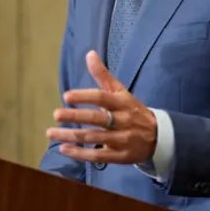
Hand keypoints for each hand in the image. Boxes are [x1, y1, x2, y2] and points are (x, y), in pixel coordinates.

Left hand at [46, 50, 157, 164]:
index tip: (66, 96)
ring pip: (94, 138)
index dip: (84, 96)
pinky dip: (79, 153)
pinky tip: (63, 148)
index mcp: (122, 103)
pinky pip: (97, 156)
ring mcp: (121, 140)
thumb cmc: (133, 110)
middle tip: (56, 114)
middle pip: (97, 119)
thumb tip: (89, 54)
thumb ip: (103, 75)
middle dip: (76, 116)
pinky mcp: (120, 156)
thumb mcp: (121, 91)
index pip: (102, 98)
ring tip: (51, 132)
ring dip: (71, 136)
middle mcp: (122, 121)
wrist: (158, 137)